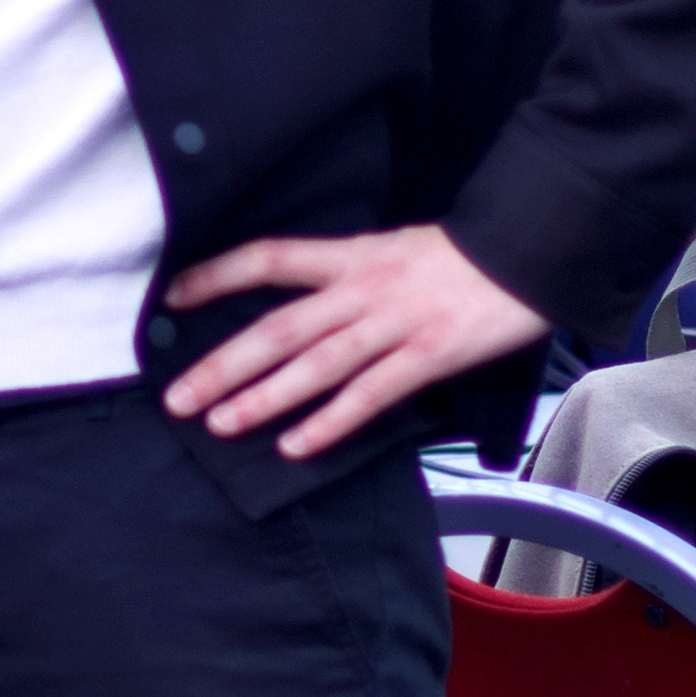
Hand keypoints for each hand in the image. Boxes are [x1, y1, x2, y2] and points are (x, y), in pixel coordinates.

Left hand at [162, 224, 546, 460]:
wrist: (526, 252)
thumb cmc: (455, 258)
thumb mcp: (389, 249)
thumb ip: (343, 275)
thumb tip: (295, 305)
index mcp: (350, 255)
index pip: (269, 258)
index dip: (216, 274)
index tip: (170, 296)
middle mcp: (363, 288)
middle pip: (279, 327)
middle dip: (222, 364)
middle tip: (176, 396)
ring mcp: (394, 324)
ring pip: (316, 365)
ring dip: (264, 397)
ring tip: (220, 424)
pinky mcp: (428, 355)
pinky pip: (370, 394)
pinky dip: (331, 422)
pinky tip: (297, 447)